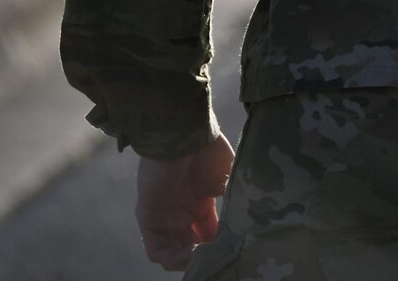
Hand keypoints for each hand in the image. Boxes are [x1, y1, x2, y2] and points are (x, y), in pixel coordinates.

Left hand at [136, 134, 233, 271]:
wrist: (185, 134)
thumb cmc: (210, 150)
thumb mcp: (229, 180)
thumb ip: (234, 201)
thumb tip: (249, 224)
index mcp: (201, 201)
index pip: (209, 234)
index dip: (221, 245)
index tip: (235, 247)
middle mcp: (182, 211)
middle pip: (191, 246)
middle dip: (205, 256)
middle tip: (221, 257)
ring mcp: (164, 216)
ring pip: (173, 253)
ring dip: (189, 262)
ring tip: (205, 259)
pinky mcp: (149, 219)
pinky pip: (157, 251)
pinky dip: (174, 259)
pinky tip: (192, 255)